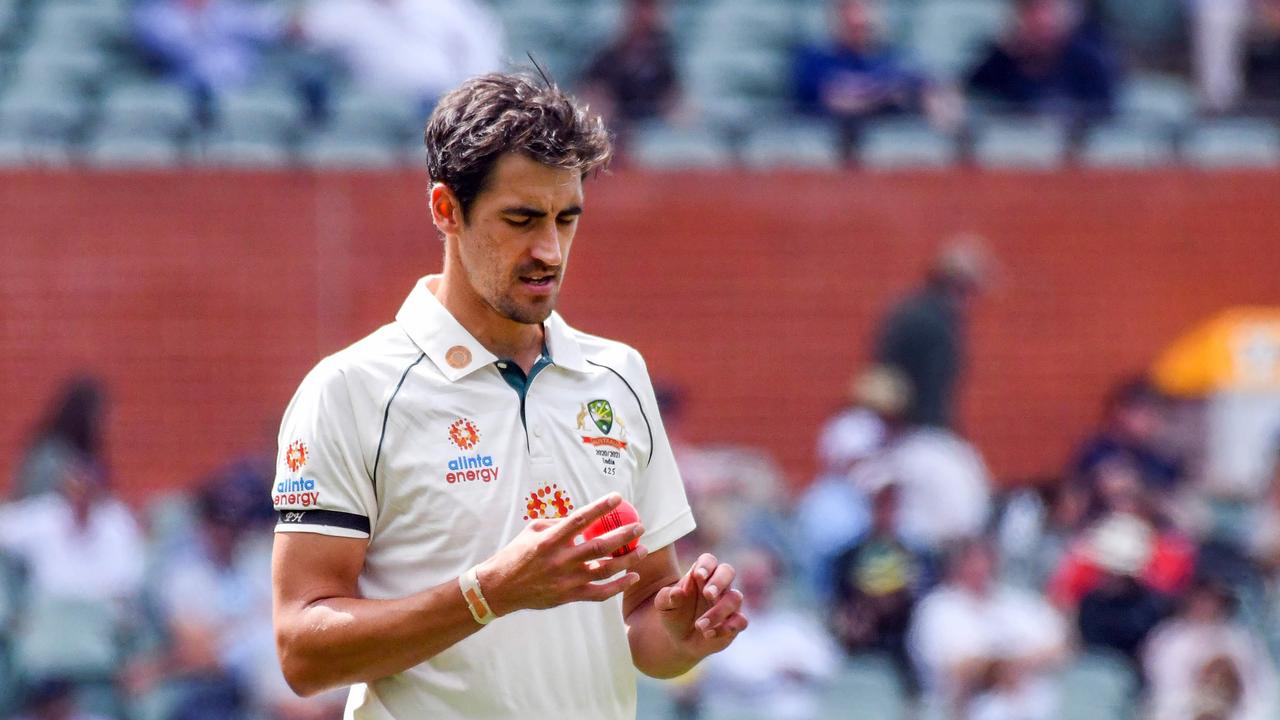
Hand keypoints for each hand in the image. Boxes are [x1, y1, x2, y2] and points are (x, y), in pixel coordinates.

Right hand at [477, 493, 649, 615]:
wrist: (499, 588)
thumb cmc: (516, 554)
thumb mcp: (531, 531)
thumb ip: (557, 523)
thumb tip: (582, 516)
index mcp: (550, 540)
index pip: (580, 519)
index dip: (600, 507)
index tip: (618, 497)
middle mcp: (560, 560)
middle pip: (599, 546)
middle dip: (623, 535)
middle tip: (639, 526)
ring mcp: (566, 580)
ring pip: (605, 570)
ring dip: (627, 560)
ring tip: (643, 550)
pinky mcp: (569, 596)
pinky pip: (599, 593)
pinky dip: (618, 586)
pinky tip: (633, 577)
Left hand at [653, 553, 747, 659]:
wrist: (679, 640)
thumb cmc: (673, 614)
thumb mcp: (663, 606)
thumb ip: (667, 597)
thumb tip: (677, 592)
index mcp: (701, 575)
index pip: (709, 561)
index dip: (706, 565)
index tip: (698, 575)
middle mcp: (718, 586)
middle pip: (728, 571)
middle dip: (719, 581)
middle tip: (708, 594)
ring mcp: (728, 604)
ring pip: (735, 598)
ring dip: (718, 611)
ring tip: (699, 625)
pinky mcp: (735, 622)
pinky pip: (740, 621)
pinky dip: (726, 628)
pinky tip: (709, 634)